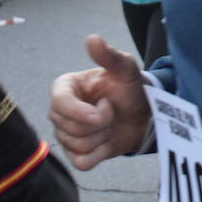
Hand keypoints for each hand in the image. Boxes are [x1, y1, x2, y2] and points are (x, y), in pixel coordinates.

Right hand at [48, 35, 151, 169]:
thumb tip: (92, 39)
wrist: (142, 114)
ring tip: (110, 124)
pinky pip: (82, 162)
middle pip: (71, 129)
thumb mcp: (126, 70)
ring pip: (78, 146)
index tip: (106, 106)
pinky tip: (107, 141)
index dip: (82, 111)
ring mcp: (65, 135)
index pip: (59, 103)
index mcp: (64, 88)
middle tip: (112, 110)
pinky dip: (100, 154)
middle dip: (101, 122)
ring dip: (102, 137)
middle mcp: (59, 112)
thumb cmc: (130, 88)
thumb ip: (109, 56)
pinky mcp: (75, 154)